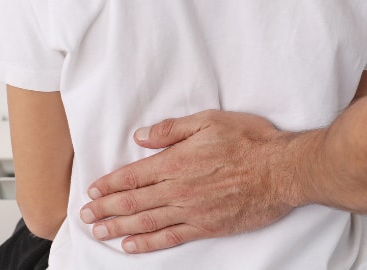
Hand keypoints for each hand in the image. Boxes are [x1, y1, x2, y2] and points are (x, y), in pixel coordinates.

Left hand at [77, 110, 300, 253]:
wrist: (281, 171)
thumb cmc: (249, 141)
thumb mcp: (209, 121)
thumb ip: (172, 129)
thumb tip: (141, 137)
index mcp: (177, 161)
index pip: (134, 175)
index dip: (110, 184)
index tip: (93, 191)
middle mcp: (179, 189)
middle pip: (133, 201)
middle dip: (106, 209)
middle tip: (86, 215)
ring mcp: (191, 211)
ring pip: (146, 221)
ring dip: (119, 227)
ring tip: (99, 231)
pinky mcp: (206, 227)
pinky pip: (170, 237)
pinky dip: (147, 243)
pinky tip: (131, 246)